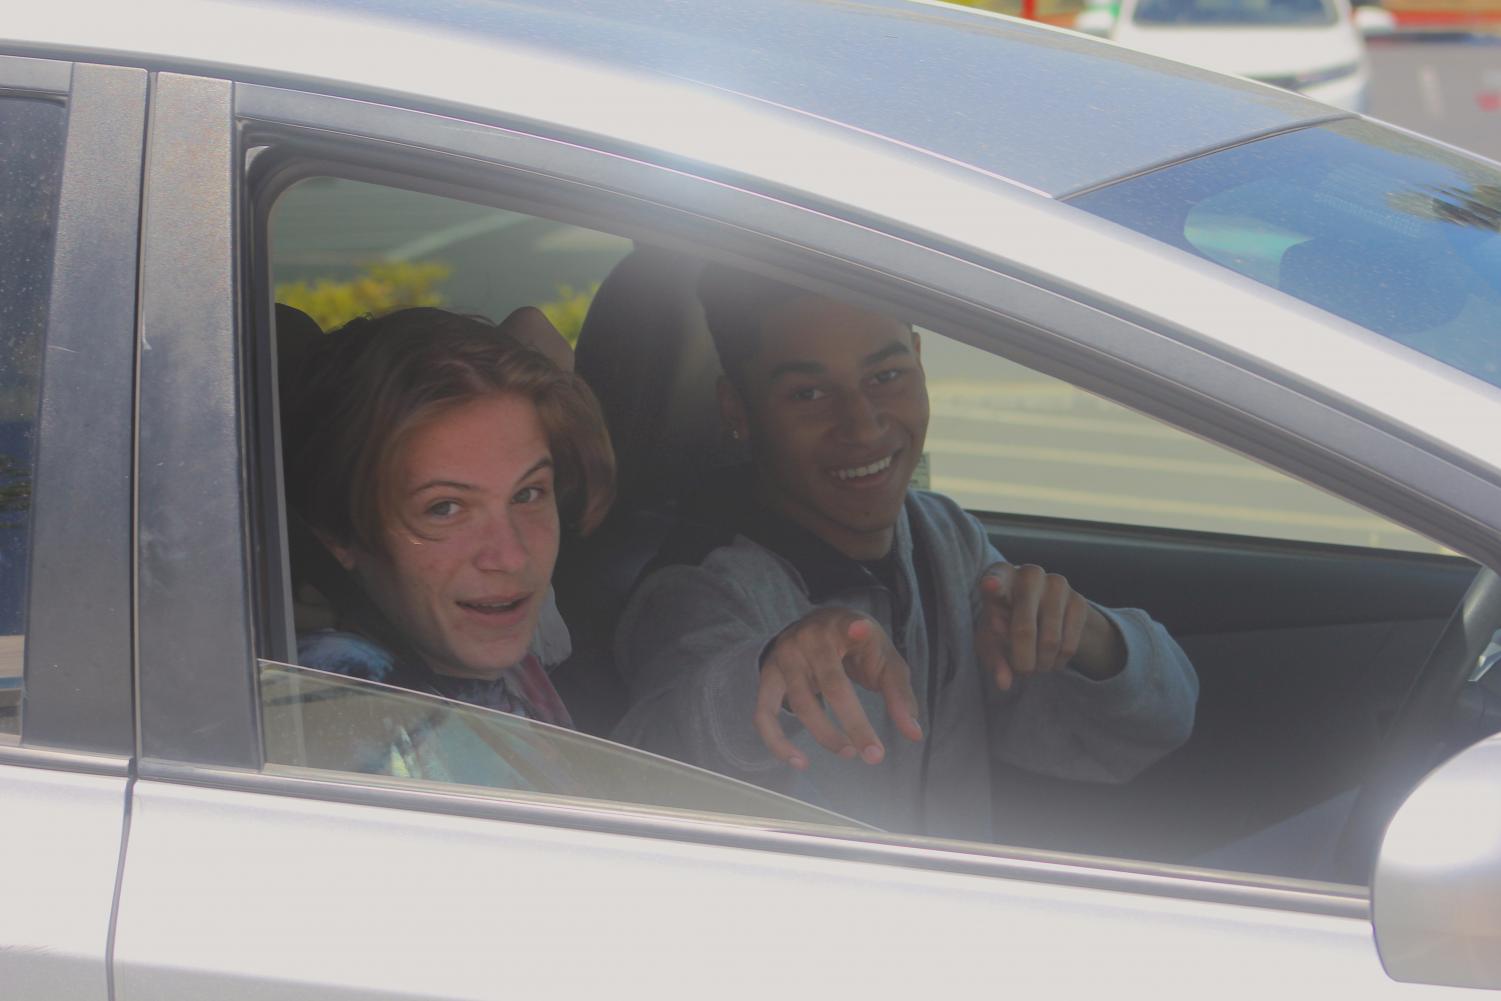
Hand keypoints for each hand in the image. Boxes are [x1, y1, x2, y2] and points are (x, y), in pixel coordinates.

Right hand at [754, 607, 922, 769]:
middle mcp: (809, 638)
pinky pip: (765, 713)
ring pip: (801, 704)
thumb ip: (899, 694)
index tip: (860, 629)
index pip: (849, 625)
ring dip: (826, 735)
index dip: (854, 629)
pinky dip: (778, 742)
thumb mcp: (883, 660)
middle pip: (832, 684)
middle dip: (854, 723)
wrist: (815, 627)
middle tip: (874, 755)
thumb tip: (914, 734)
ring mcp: (784, 657)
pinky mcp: (768, 676)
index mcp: (843, 625)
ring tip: (850, 753)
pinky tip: (799, 762)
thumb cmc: (856, 648)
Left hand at [976, 562, 1124, 690]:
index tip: (990, 586)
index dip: (993, 585)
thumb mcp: (991, 641)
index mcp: (999, 576)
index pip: (994, 580)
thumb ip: (994, 658)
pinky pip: (1069, 644)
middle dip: (1022, 661)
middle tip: (1022, 673)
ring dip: (1042, 664)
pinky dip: (1058, 661)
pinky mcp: (1079, 601)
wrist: (1039, 613)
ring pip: (1050, 642)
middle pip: (1023, 629)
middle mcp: (1028, 574)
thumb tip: (1004, 683)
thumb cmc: (1004, 624)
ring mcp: (1057, 584)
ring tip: (1035, 665)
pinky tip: (1051, 659)